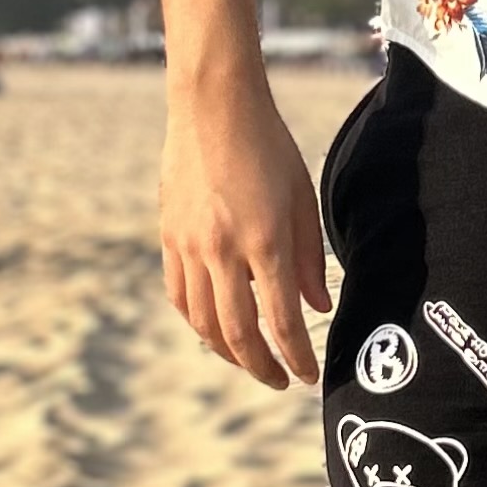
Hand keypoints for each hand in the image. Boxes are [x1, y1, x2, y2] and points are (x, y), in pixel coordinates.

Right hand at [161, 83, 329, 388]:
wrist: (213, 105)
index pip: (281, 320)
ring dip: (227, 352)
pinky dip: (197, 321)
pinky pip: (179, 294)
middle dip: (261, 366)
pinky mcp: (168, 236)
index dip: (296, 357)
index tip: (308, 377)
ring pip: (203, 322)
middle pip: (238, 333)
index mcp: (264, 240)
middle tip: (280, 380)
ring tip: (250, 360)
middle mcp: (222, 249)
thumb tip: (318, 308)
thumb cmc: (268, 146)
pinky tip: (214, 328)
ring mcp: (189, 245)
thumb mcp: (302, 199)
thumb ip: (309, 258)